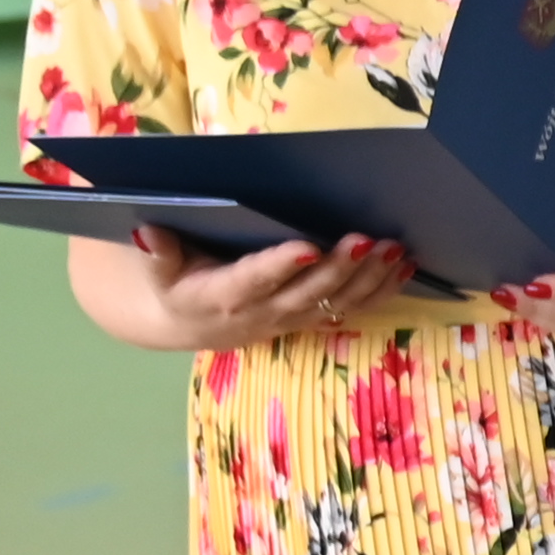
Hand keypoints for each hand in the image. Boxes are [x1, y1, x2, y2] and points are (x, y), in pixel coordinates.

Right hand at [152, 227, 411, 347]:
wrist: (184, 323)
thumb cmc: (171, 282)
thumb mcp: (155, 269)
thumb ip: (157, 252)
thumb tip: (148, 232)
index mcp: (221, 297)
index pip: (254, 282)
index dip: (280, 268)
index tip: (307, 248)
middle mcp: (262, 314)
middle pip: (306, 294)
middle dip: (340, 268)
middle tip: (367, 239)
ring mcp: (290, 320)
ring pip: (336, 303)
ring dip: (369, 279)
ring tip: (395, 249)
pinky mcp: (309, 319)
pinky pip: (350, 308)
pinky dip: (381, 290)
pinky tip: (406, 267)